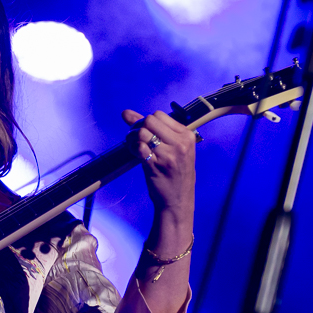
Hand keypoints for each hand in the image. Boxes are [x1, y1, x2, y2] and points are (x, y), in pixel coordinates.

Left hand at [122, 109, 195, 225]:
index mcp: (187, 136)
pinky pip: (139, 147)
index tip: (144, 132)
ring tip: (134, 146)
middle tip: (135, 138)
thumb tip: (125, 112)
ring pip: (142, 133)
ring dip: (132, 138)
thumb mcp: (173, 148)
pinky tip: (136, 154)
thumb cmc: (175, 172)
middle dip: (137, 127)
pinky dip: (133, 148)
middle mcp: (180, 144)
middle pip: (149, 120)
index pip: (159, 115)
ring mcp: (168, 155)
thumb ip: (152, 129)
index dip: (145, 121)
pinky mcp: (156, 165)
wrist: (178, 200)